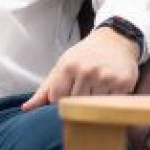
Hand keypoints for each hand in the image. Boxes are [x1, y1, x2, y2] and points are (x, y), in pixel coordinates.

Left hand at [22, 27, 140, 109]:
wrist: (116, 40)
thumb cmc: (85, 55)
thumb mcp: (63, 66)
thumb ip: (45, 89)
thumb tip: (26, 108)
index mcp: (68, 66)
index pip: (58, 99)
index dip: (61, 100)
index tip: (68, 92)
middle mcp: (87, 71)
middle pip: (76, 104)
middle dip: (78, 102)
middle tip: (85, 90)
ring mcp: (106, 78)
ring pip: (94, 106)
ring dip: (94, 102)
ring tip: (97, 89)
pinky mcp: (123, 84)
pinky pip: (111, 103)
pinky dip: (109, 101)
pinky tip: (109, 89)